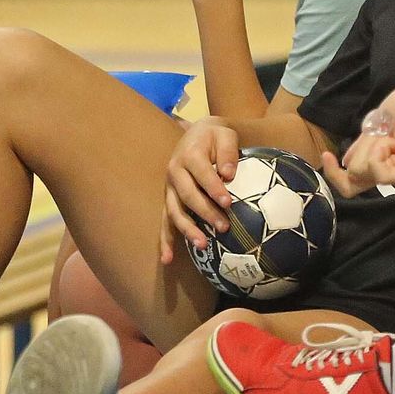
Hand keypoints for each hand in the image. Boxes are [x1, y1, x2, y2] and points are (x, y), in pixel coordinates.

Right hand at [161, 117, 238, 262]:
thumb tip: (229, 174)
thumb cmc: (215, 137)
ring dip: (187, 229)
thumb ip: (228, 151)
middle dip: (205, 212)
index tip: (228, 203)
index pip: (202, 173)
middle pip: (188, 195)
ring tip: (202, 245)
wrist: (198, 134)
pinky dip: (165, 240)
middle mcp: (175, 172)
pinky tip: (167, 259)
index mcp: (189, 155)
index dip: (214, 188)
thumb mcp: (225, 134)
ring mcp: (170, 188)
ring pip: (174, 211)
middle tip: (224, 227)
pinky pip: (165, 221)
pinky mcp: (169, 199)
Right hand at [329, 79, 394, 194]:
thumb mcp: (371, 129)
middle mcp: (390, 175)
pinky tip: (393, 141)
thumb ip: (359, 150)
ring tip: (390, 135)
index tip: (326, 154)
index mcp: (380, 166)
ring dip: (371, 148)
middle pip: (352, 183)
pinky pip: (379, 172)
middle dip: (357, 154)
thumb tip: (345, 164)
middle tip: (377, 136)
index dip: (332, 174)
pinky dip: (379, 152)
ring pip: (364, 174)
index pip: (349, 184)